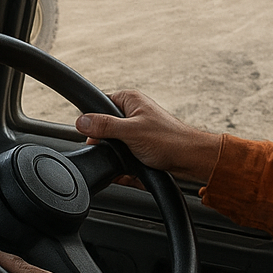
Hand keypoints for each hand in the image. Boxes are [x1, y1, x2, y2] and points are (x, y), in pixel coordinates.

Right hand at [75, 89, 221, 182]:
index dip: (93, 122)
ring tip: (128, 161)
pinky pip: (123, 157)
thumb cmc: (170, 140)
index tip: (92, 135)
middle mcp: (133, 113)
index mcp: (130, 100)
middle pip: (104, 128)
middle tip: (114, 151)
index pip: (100, 105)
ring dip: (116, 157)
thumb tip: (81, 121)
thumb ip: (104, 126)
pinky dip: (123, 166)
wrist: (190, 161)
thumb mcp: (131, 132)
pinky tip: (128, 172)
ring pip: (114, 145)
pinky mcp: (141, 147)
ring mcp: (137, 131)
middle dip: (106, 144)